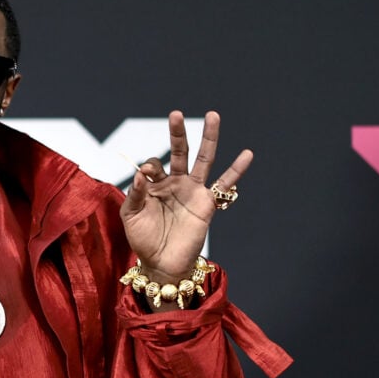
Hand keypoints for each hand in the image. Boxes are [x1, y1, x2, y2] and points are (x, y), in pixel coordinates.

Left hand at [119, 110, 252, 283]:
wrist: (162, 263)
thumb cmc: (143, 240)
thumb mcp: (131, 217)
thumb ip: (134, 195)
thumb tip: (140, 174)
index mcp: (154, 184)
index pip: (154, 164)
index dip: (150, 165)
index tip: (147, 174)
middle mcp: (175, 183)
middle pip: (179, 152)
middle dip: (178, 133)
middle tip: (175, 114)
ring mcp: (193, 191)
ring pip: (203, 159)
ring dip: (209, 138)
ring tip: (212, 116)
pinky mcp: (207, 203)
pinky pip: (225, 184)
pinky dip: (237, 170)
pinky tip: (247, 154)